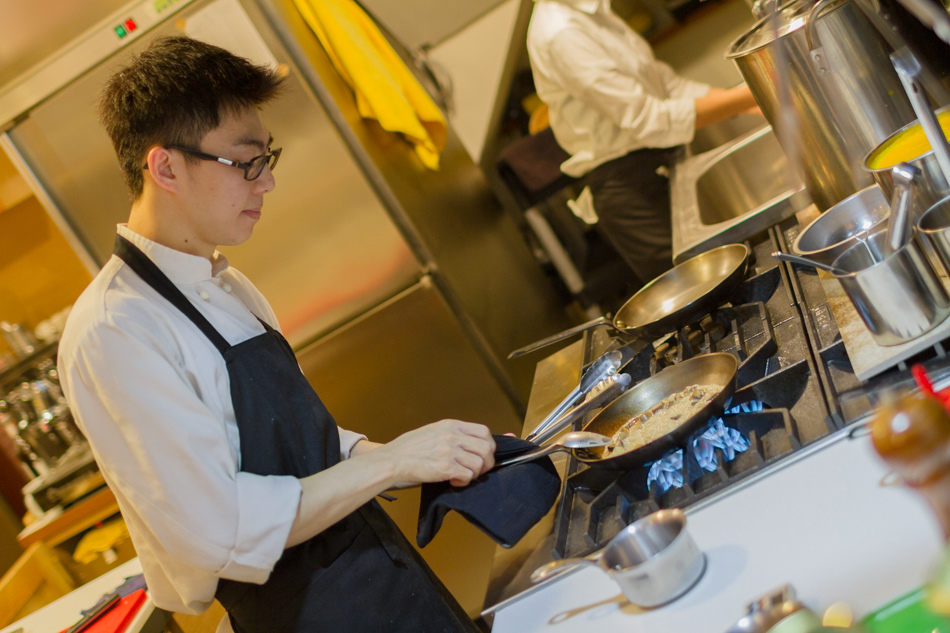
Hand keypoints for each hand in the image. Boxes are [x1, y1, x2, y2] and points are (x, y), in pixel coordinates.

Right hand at [376, 420, 495, 486]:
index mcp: (451, 425)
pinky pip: (468, 476)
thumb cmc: (409, 449)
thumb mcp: (433, 431)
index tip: (484, 455)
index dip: (489, 445)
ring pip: (479, 464)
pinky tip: (453, 480)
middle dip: (486, 463)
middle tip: (477, 470)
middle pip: (486, 448)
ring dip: (473, 474)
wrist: (392, 460)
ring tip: (461, 476)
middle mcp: (452, 436)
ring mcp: (449, 451)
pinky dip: (464, 481)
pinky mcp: (445, 467)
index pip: (484, 431)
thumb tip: (470, 443)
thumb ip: (452, 434)